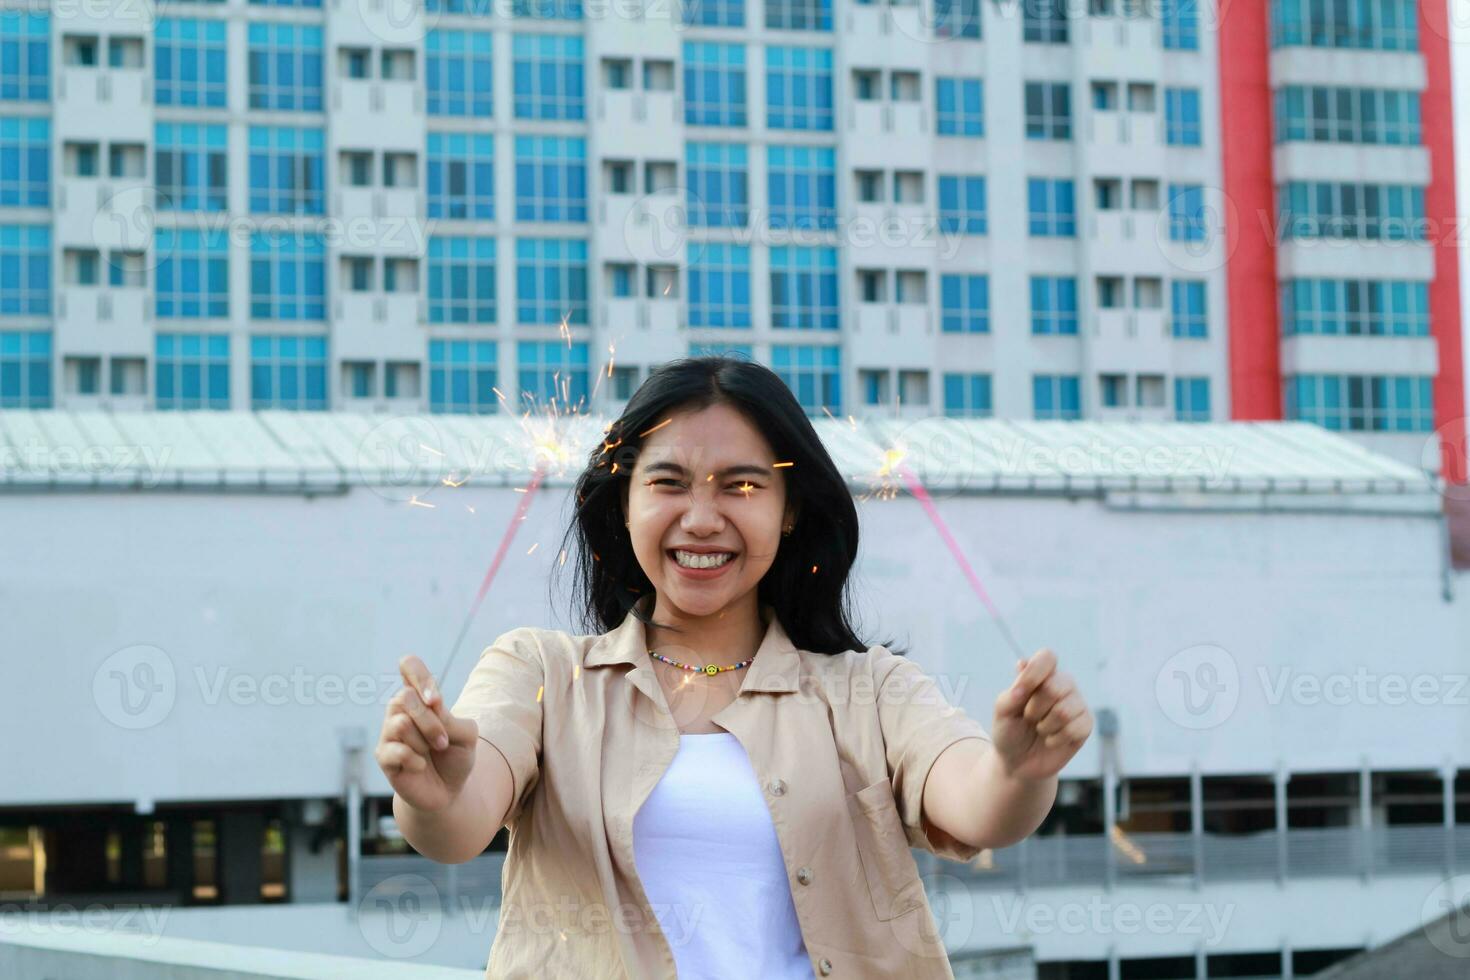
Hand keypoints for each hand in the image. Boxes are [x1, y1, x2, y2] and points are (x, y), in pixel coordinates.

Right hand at [376, 655, 478, 812]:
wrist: (449, 791)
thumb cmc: (456, 756)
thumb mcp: (466, 734)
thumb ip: (450, 718)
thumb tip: (429, 707)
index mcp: (420, 697)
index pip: (409, 665)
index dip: (419, 675)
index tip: (436, 700)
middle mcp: (400, 709)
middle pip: (403, 696)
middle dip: (430, 722)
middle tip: (443, 742)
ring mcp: (389, 732)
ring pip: (400, 723)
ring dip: (424, 741)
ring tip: (431, 754)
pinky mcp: (383, 755)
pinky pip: (396, 749)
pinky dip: (415, 760)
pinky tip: (420, 766)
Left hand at [990, 648, 1092, 782]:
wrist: (1017, 762)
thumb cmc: (1009, 731)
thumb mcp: (1002, 712)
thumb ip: (1012, 691)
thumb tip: (1022, 666)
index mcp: (1042, 674)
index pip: (1047, 657)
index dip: (1034, 673)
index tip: (1018, 694)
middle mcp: (1062, 684)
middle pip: (1055, 686)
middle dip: (1035, 708)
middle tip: (1028, 717)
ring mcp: (1076, 703)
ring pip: (1065, 710)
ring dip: (1045, 726)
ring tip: (1040, 729)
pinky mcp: (1085, 724)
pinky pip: (1075, 728)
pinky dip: (1055, 738)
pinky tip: (1050, 740)